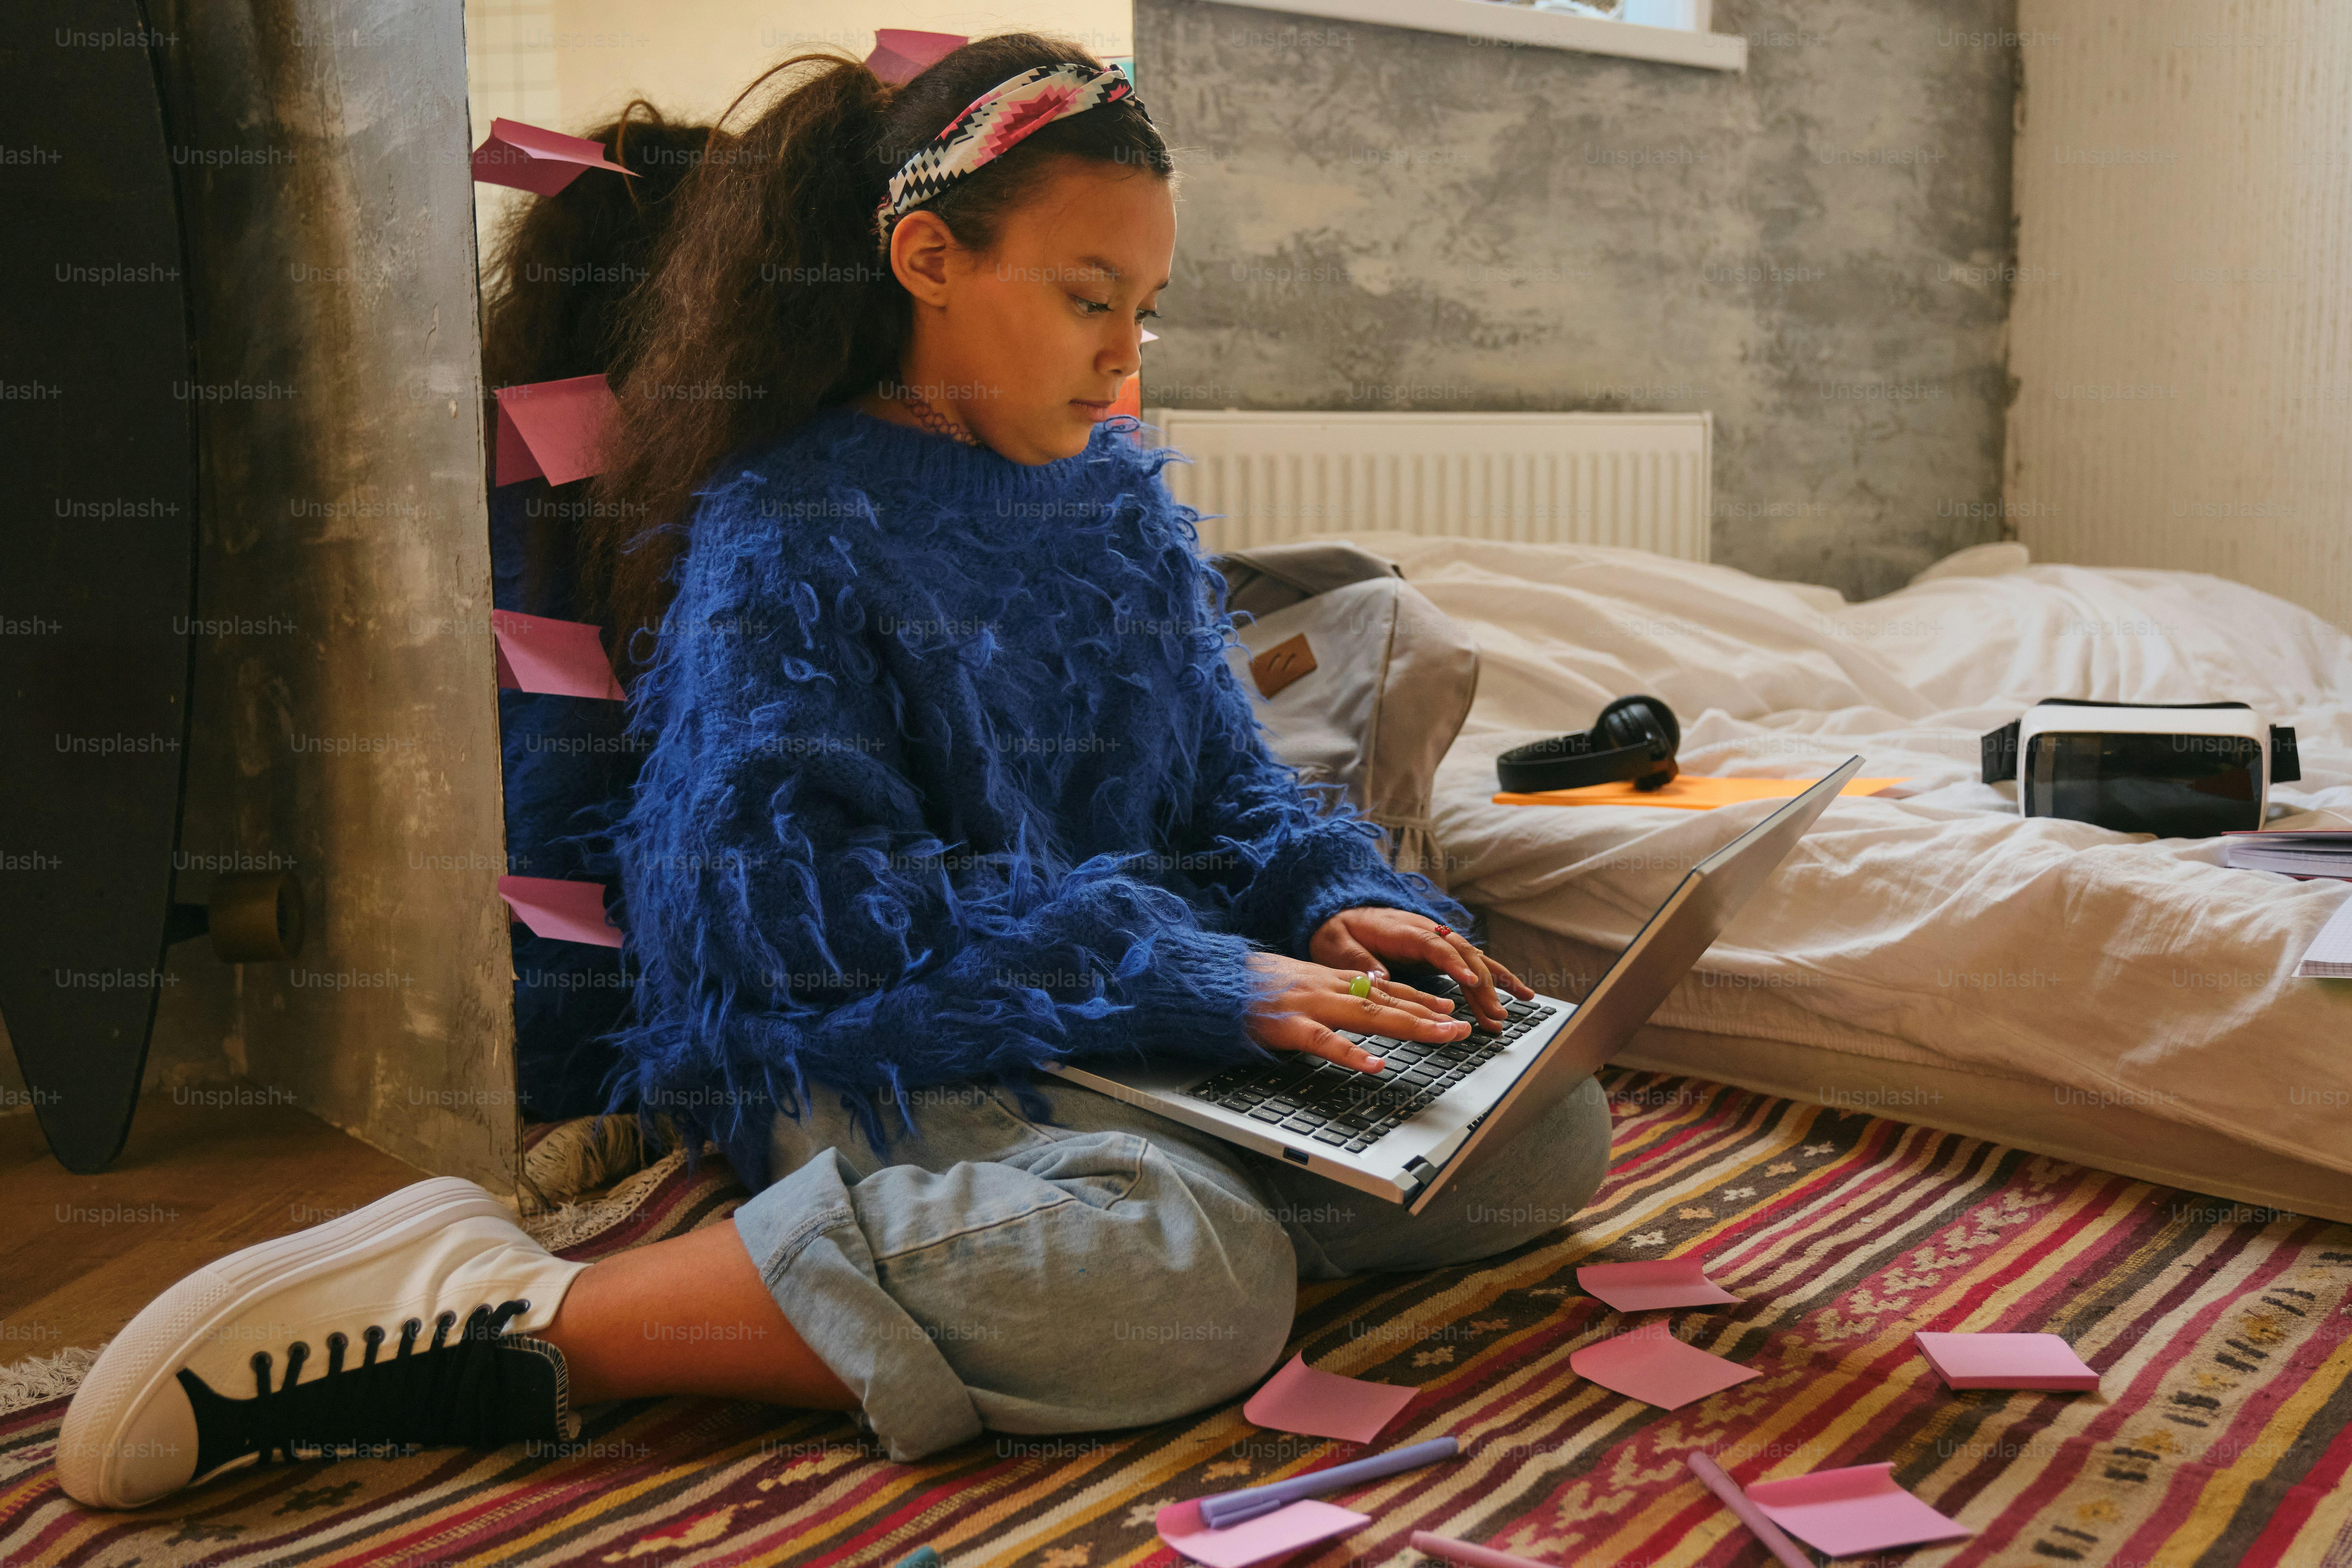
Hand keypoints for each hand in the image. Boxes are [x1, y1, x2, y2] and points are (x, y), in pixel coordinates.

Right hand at [1243, 953, 1473, 1073]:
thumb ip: (1332, 992)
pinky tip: (1375, 1065)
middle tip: (1464, 1026)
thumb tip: (1362, 998)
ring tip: (1442, 1036)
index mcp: (1331, 979)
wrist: (1213, 979)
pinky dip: (1351, 1054)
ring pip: (1368, 1014)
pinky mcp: (1289, 1025)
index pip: (1386, 987)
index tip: (1452, 1007)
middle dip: (1430, 1014)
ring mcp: (1310, 1004)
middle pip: (1389, 1000)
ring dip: (1410, 1025)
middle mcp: (1329, 987)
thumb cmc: (1253, 986)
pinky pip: (1325, 1041)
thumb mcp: (1301, 983)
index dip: (1422, 998)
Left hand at [1309, 907, 1532, 1032]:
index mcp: (1402, 930)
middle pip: (1462, 954)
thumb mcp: (1336, 945)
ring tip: (1505, 1014)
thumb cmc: (1338, 931)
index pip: (1435, 945)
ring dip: (1493, 986)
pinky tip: (1518, 994)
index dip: (1455, 963)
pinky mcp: (1441, 951)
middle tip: (1494, 1013)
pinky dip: (1495, 979)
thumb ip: (1359, 961)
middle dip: (1482, 984)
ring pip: (1473, 959)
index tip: (1472, 981)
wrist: (1339, 912)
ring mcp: (1437, 939)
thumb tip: (1381, 979)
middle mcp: (1426, 931)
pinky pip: (1472, 964)